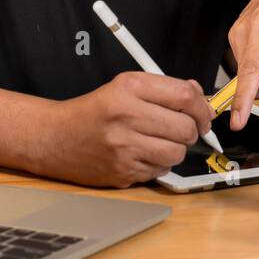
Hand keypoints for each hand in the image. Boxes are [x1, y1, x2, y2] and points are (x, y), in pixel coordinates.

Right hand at [41, 73, 213, 187]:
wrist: (55, 138)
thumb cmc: (93, 112)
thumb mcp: (125, 87)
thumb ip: (163, 89)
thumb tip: (199, 97)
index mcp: (128, 88)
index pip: (184, 95)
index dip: (202, 107)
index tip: (203, 114)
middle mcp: (126, 115)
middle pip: (185, 127)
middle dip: (191, 130)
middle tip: (182, 129)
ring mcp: (123, 147)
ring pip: (177, 153)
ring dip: (176, 149)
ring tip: (160, 142)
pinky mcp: (122, 172)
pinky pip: (160, 170)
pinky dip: (159, 164)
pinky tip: (143, 154)